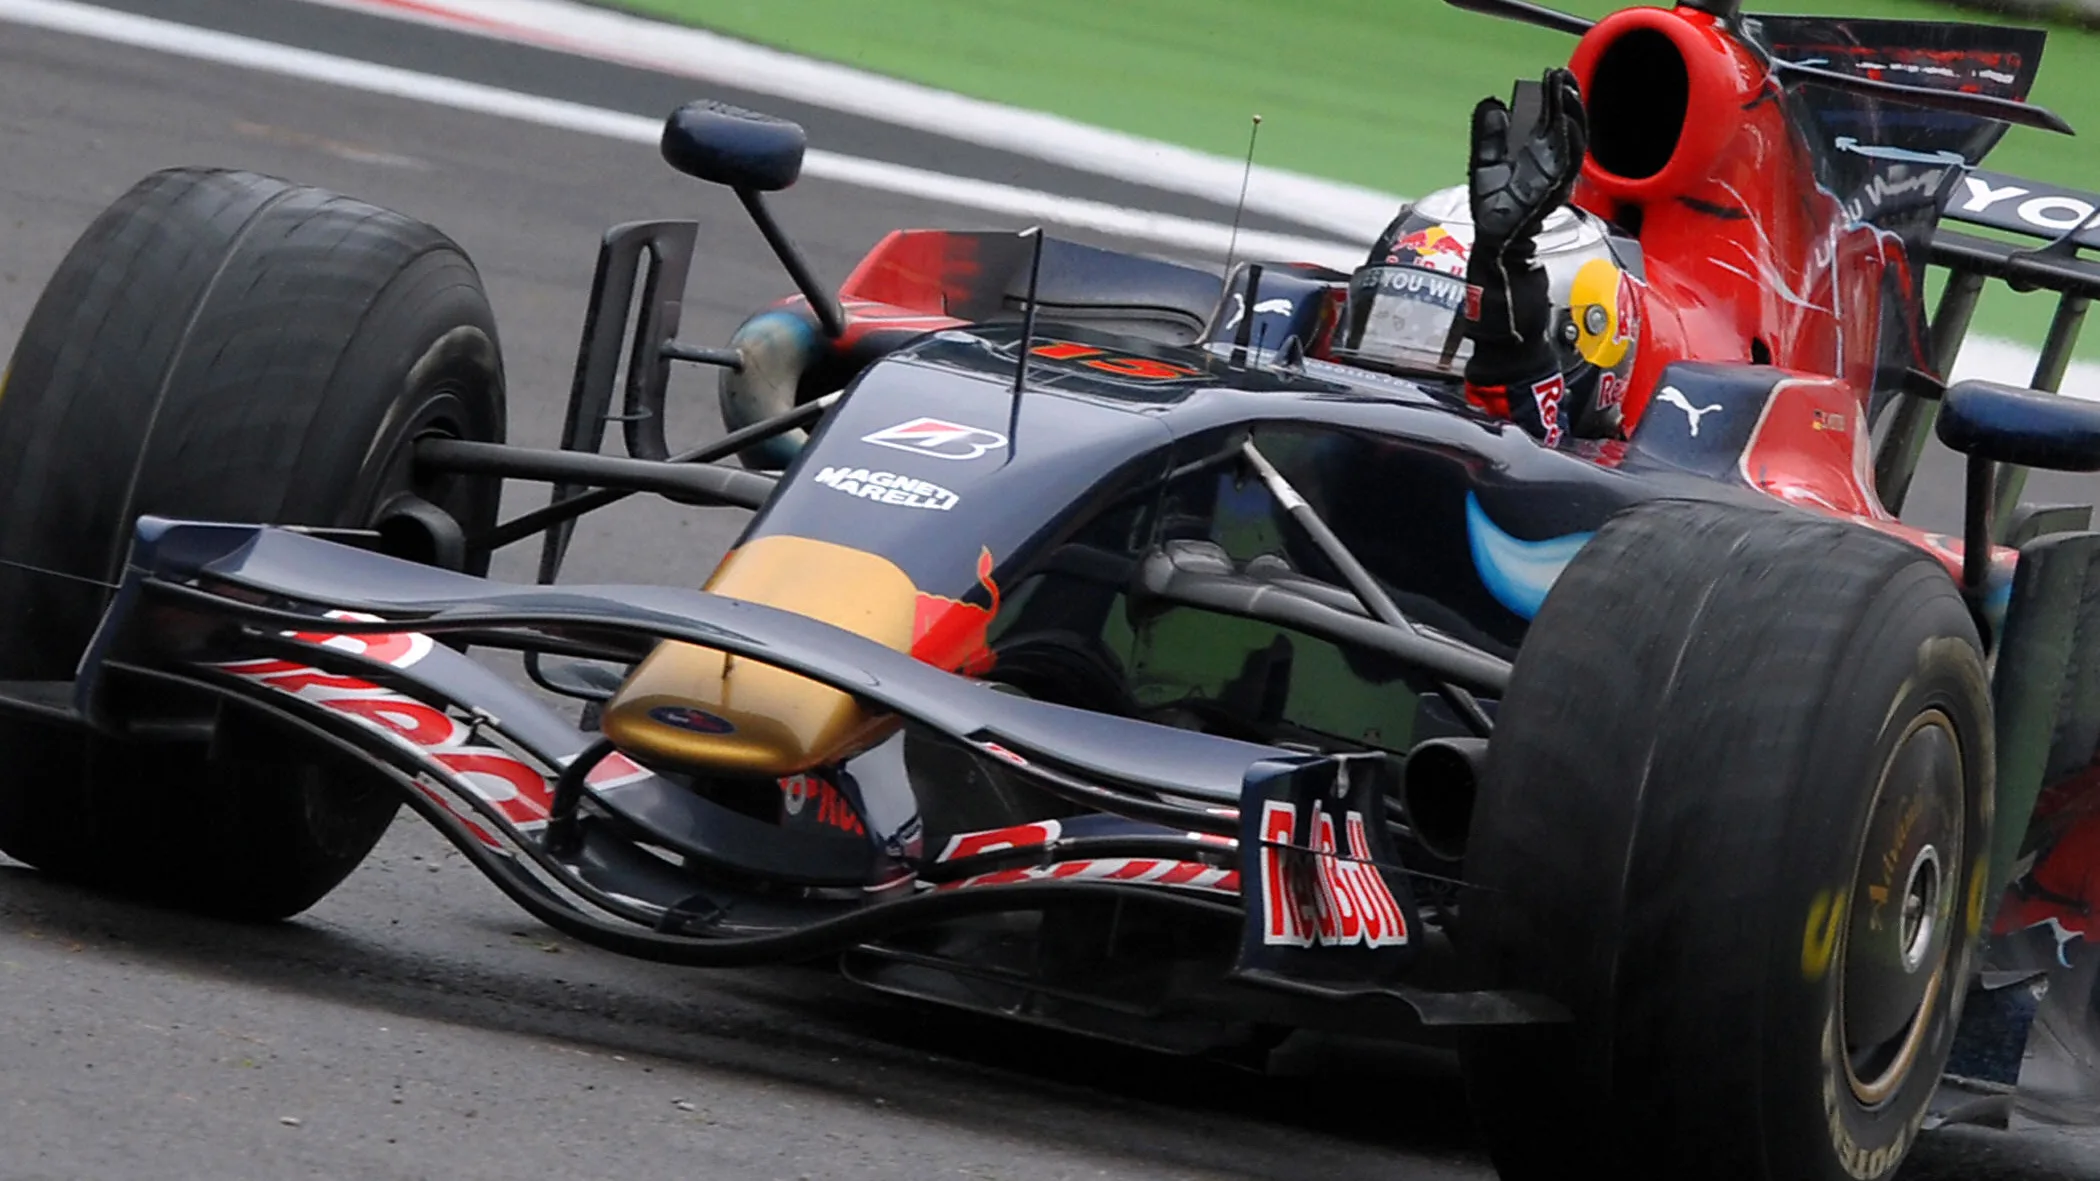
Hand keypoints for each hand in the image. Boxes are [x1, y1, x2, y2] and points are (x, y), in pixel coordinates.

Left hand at [1468, 68, 1587, 259]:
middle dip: (1566, 98)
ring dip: (1571, 115)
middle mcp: (1550, 162)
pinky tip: (1566, 124)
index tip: (1553, 73)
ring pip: (1571, 140)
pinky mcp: (1552, 191)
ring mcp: (1554, 175)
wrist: (1494, 241)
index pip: (1551, 118)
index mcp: (1538, 153)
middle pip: (1566, 124)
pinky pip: (1566, 166)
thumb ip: (1488, 135)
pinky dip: (1568, 144)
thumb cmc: (1494, 208)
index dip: (1554, 96)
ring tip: (1566, 91)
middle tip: (1562, 75)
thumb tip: (1492, 103)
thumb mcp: (1485, 163)